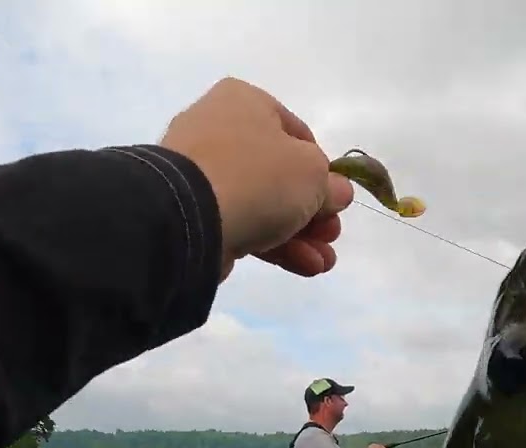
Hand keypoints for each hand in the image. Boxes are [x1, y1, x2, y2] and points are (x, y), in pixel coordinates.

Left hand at [160, 77, 354, 281]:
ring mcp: (201, 174)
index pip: (297, 134)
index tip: (336, 200)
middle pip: (280, 174)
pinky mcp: (192, 211)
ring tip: (323, 263)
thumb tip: (336, 192)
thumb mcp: (313, 175)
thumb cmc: (258, 176)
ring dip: (299, 234)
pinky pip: (241, 223)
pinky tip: (303, 266)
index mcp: (245, 102)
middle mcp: (219, 129)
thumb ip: (331, 184)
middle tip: (331, 236)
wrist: (189, 216)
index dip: (323, 170)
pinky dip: (273, 243)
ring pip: (262, 203)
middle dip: (313, 212)